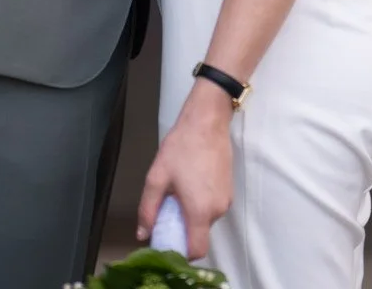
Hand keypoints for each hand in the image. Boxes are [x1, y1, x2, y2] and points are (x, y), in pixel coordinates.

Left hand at [136, 81, 233, 260]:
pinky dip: (200, 203)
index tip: (168, 240)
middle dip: (182, 228)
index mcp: (200, 211)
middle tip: (167, 208)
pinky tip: (190, 183)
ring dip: (191, 214)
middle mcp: (218, 210)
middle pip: (199, 234)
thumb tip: (142, 234)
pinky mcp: (229, 188)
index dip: (182, 252)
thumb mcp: (157, 177)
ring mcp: (226, 199)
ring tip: (178, 190)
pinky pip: (212, 206)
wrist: (207, 120)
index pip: (197, 250)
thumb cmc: (182, 147)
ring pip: (205, 219)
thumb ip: (148, 209)